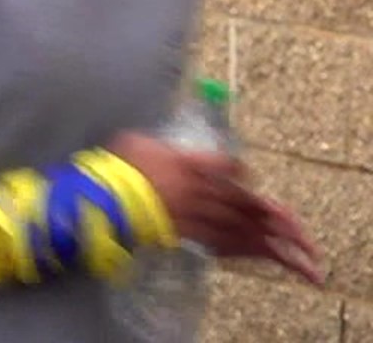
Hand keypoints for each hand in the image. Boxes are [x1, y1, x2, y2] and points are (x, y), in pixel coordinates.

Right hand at [108, 131, 322, 282]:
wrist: (105, 201)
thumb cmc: (115, 168)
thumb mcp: (136, 142)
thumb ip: (159, 144)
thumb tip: (164, 145)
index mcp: (189, 163)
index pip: (225, 166)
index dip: (238, 171)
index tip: (244, 174)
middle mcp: (200, 190)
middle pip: (242, 199)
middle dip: (269, 211)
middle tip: (290, 221)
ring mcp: (195, 215)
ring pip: (238, 224)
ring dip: (266, 234)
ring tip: (289, 243)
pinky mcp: (187, 235)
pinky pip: (220, 243)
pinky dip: (241, 249)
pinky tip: (257, 254)